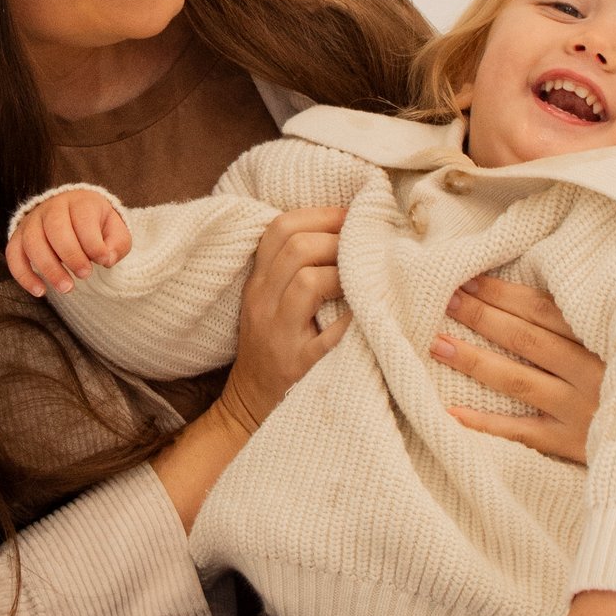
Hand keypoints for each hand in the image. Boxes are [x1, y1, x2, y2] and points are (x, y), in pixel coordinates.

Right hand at [8, 189, 131, 296]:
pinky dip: (23, 275)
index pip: (83, 219)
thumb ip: (117, 244)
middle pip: (55, 228)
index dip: (93, 244)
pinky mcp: (18, 237)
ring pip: (32, 242)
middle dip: (71, 255)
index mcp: (79, 201)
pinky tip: (40, 291)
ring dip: (49, 268)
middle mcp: (52, 207)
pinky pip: (13, 254)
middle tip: (85, 275)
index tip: (104, 262)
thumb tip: (106, 259)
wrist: (73, 215)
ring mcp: (32, 221)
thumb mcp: (115, 231)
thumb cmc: (97, 227)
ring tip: (66, 288)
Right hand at [222, 206, 347, 434]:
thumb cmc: (272, 346)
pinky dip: (350, 320)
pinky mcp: (296, 365)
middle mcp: (261, 301)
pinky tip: (364, 315)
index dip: (321, 215)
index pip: (280, 228)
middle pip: (296, 247)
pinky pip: (326, 336)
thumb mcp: (271, 300)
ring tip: (359, 282)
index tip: (352, 217)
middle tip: (361, 249)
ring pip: (306, 280)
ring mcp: (277, 333)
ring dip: (343, 274)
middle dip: (337, 239)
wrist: (251, 401)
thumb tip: (345, 231)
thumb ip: (293, 268)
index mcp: (258, 281)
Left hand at [433, 271, 603, 464]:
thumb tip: (545, 294)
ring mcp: (579, 410)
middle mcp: (590, 373)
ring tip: (436, 342)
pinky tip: (450, 412)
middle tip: (443, 298)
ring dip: (475, 360)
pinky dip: (485, 423)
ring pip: (518, 380)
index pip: (546, 310)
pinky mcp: (571, 445)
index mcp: (605, 341)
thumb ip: (598, 323)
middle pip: (526, 339)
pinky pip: (521, 432)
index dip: (506, 293)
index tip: (470, 277)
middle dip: (482, 316)